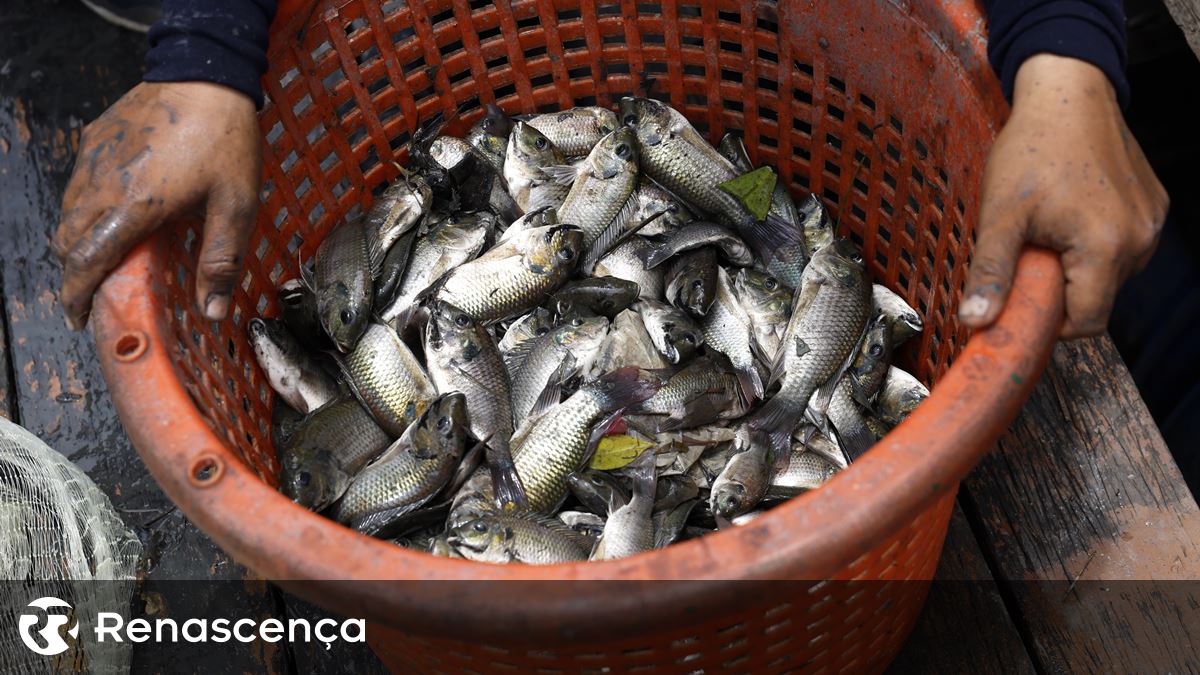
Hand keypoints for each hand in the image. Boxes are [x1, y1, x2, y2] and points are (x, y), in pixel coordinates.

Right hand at [53, 81, 260, 328]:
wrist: (206, 74)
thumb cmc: (226, 139)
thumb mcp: (236, 205)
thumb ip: (221, 260)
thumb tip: (212, 311)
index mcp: (133, 207)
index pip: (84, 262)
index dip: (76, 295)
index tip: (79, 317)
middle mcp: (101, 184)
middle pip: (68, 242)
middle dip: (76, 272)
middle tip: (97, 292)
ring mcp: (93, 159)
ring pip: (67, 212)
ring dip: (78, 241)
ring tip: (105, 258)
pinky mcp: (95, 138)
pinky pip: (78, 183)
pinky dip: (84, 208)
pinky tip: (115, 212)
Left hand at [960, 54, 1167, 338]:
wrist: (1068, 93)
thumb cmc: (1032, 149)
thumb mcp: (1000, 215)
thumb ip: (990, 272)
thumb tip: (973, 321)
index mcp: (1106, 248)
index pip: (1087, 323)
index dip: (1050, 324)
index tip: (1022, 304)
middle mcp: (1140, 240)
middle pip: (1098, 299)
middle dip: (1060, 290)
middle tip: (1029, 253)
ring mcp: (1152, 222)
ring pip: (1111, 275)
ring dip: (1077, 267)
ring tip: (1049, 228)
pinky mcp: (1155, 206)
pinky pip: (1124, 246)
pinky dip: (1095, 244)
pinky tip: (1071, 213)